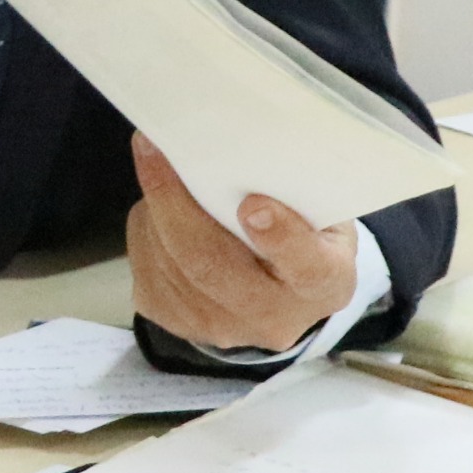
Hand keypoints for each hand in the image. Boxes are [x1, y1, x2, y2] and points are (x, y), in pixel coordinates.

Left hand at [123, 135, 354, 352]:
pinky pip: (148, 271)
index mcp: (325, 283)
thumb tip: (232, 144)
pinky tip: (157, 210)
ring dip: (154, 210)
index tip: (253, 204)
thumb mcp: (322, 212)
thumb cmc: (303, 233)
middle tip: (155, 149)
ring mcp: (222, 328)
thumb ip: (293, 190)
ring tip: (156, 163)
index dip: (281, 237)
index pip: (307, 267)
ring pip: (172, 264)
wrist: (280, 292)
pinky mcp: (178, 324)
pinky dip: (147, 230)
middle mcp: (273, 317)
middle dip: (177, 205)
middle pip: (213, 266)